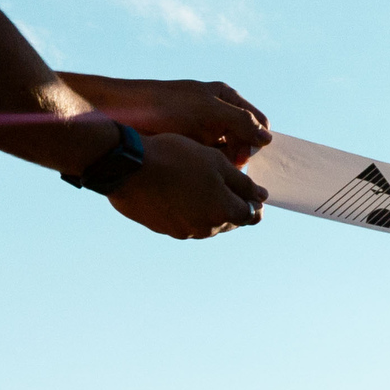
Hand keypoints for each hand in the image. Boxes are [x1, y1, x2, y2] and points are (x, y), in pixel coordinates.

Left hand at [72, 76, 270, 163]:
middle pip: (244, 140)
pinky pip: (207, 159)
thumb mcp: (208, 111)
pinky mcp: (187, 145)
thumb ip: (241, 122)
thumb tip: (268, 139)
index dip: (257, 141)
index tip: (247, 157)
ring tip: (210, 169)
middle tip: (228, 166)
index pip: (258, 123)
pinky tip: (200, 172)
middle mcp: (217, 114)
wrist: (120, 114)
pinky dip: (208, 166)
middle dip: (239, 154)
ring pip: (226, 153)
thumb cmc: (164, 106)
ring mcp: (201, 131)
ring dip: (223, 163)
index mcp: (226, 98)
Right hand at [106, 131, 266, 238]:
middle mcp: (205, 228)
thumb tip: (261, 197)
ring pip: (207, 223)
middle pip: (229, 221)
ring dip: (210, 209)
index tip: (253, 193)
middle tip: (229, 186)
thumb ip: (242, 183)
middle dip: (233, 206)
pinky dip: (189, 210)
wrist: (128, 167)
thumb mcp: (216, 162)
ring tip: (202, 186)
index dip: (254, 203)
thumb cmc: (176, 158)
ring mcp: (183, 231)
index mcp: (223, 211)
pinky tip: (181, 192)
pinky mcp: (163, 228)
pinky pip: (184, 222)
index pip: (251, 215)